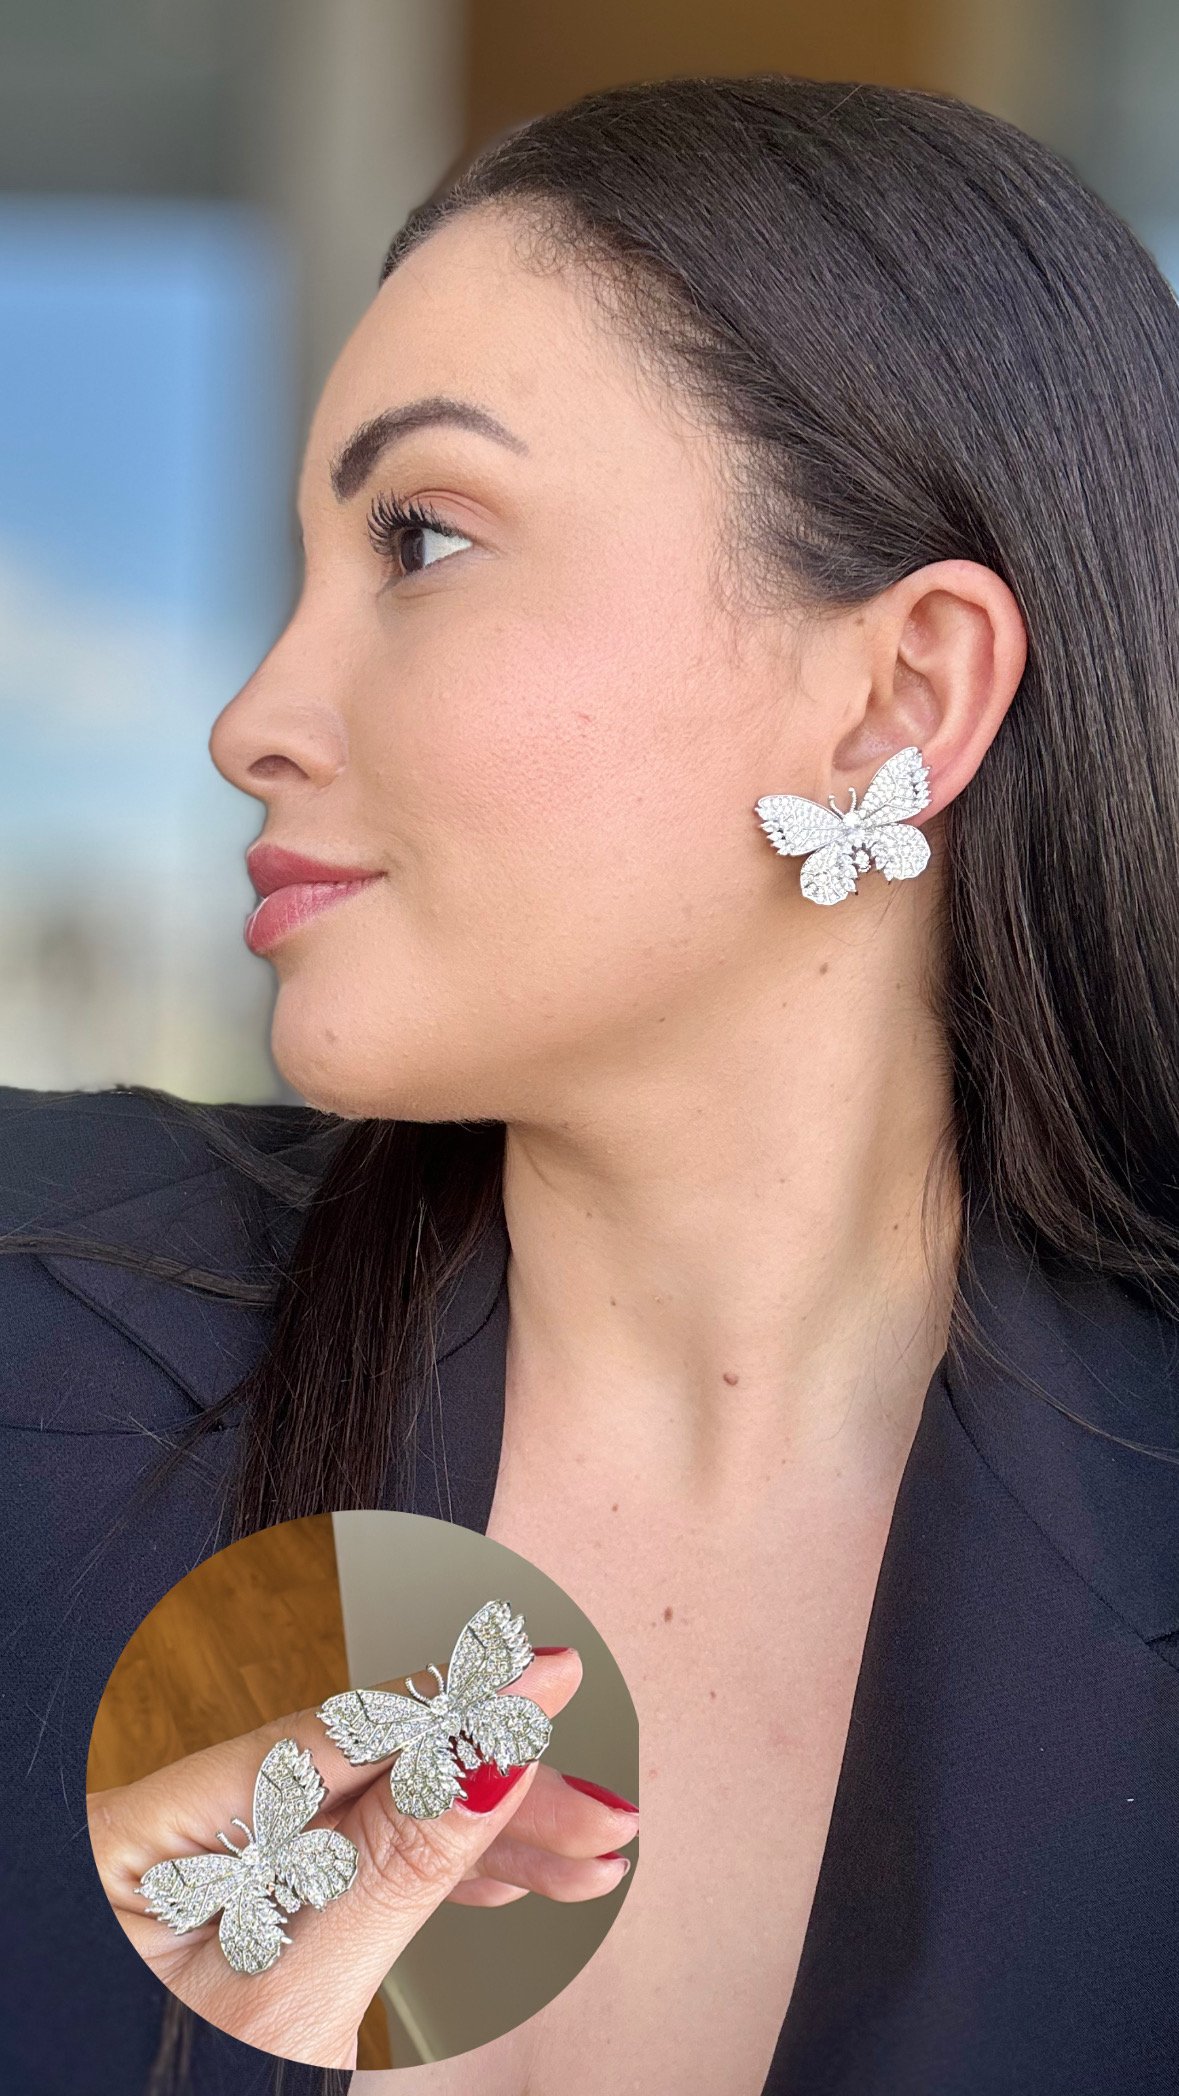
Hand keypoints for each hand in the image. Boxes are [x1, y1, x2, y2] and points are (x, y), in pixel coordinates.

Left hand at [88, 1647, 636, 2067]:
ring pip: (378, 1820)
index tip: (544, 1670)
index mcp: (142, 1833)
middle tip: (600, 1810)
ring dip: (489, 1840)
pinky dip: (441, 1875)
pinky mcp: (256, 1903)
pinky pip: (360, 1864)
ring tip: (592, 1852)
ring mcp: (216, 1867)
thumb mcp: (294, 1994)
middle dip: (494, 1793)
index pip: (327, 1738)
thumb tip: (485, 1763)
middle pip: (365, 1775)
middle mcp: (176, 1830)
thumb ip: (389, 1868)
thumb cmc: (187, 2086)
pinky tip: (520, 1873)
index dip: (451, 1703)